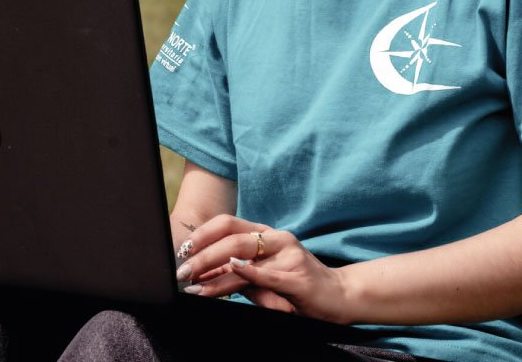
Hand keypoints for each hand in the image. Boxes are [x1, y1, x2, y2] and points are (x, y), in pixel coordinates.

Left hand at [175, 214, 352, 323]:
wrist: (339, 296)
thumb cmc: (299, 286)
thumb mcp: (266, 276)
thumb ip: (240, 273)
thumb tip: (206, 275)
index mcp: (268, 235)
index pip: (228, 224)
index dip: (202, 235)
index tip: (181, 250)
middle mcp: (277, 239)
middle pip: (232, 237)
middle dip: (202, 254)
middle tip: (182, 271)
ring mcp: (288, 256)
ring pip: (243, 257)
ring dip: (214, 271)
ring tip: (194, 285)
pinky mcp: (295, 278)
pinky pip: (266, 274)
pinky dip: (247, 272)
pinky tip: (232, 272)